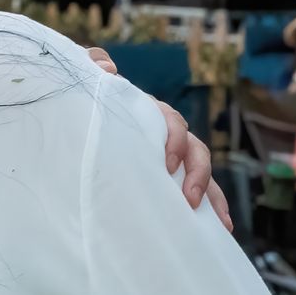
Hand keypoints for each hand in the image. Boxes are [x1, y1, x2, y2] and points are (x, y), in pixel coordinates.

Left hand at [86, 48, 230, 230]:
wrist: (73, 131)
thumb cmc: (85, 108)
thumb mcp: (86, 88)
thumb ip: (93, 66)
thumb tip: (108, 68)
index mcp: (147, 114)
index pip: (170, 122)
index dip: (174, 140)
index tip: (167, 165)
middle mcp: (165, 135)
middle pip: (194, 148)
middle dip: (198, 174)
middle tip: (189, 199)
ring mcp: (171, 157)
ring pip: (201, 172)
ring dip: (213, 195)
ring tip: (219, 222)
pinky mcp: (170, 179)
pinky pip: (198, 191)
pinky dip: (214, 207)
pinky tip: (222, 228)